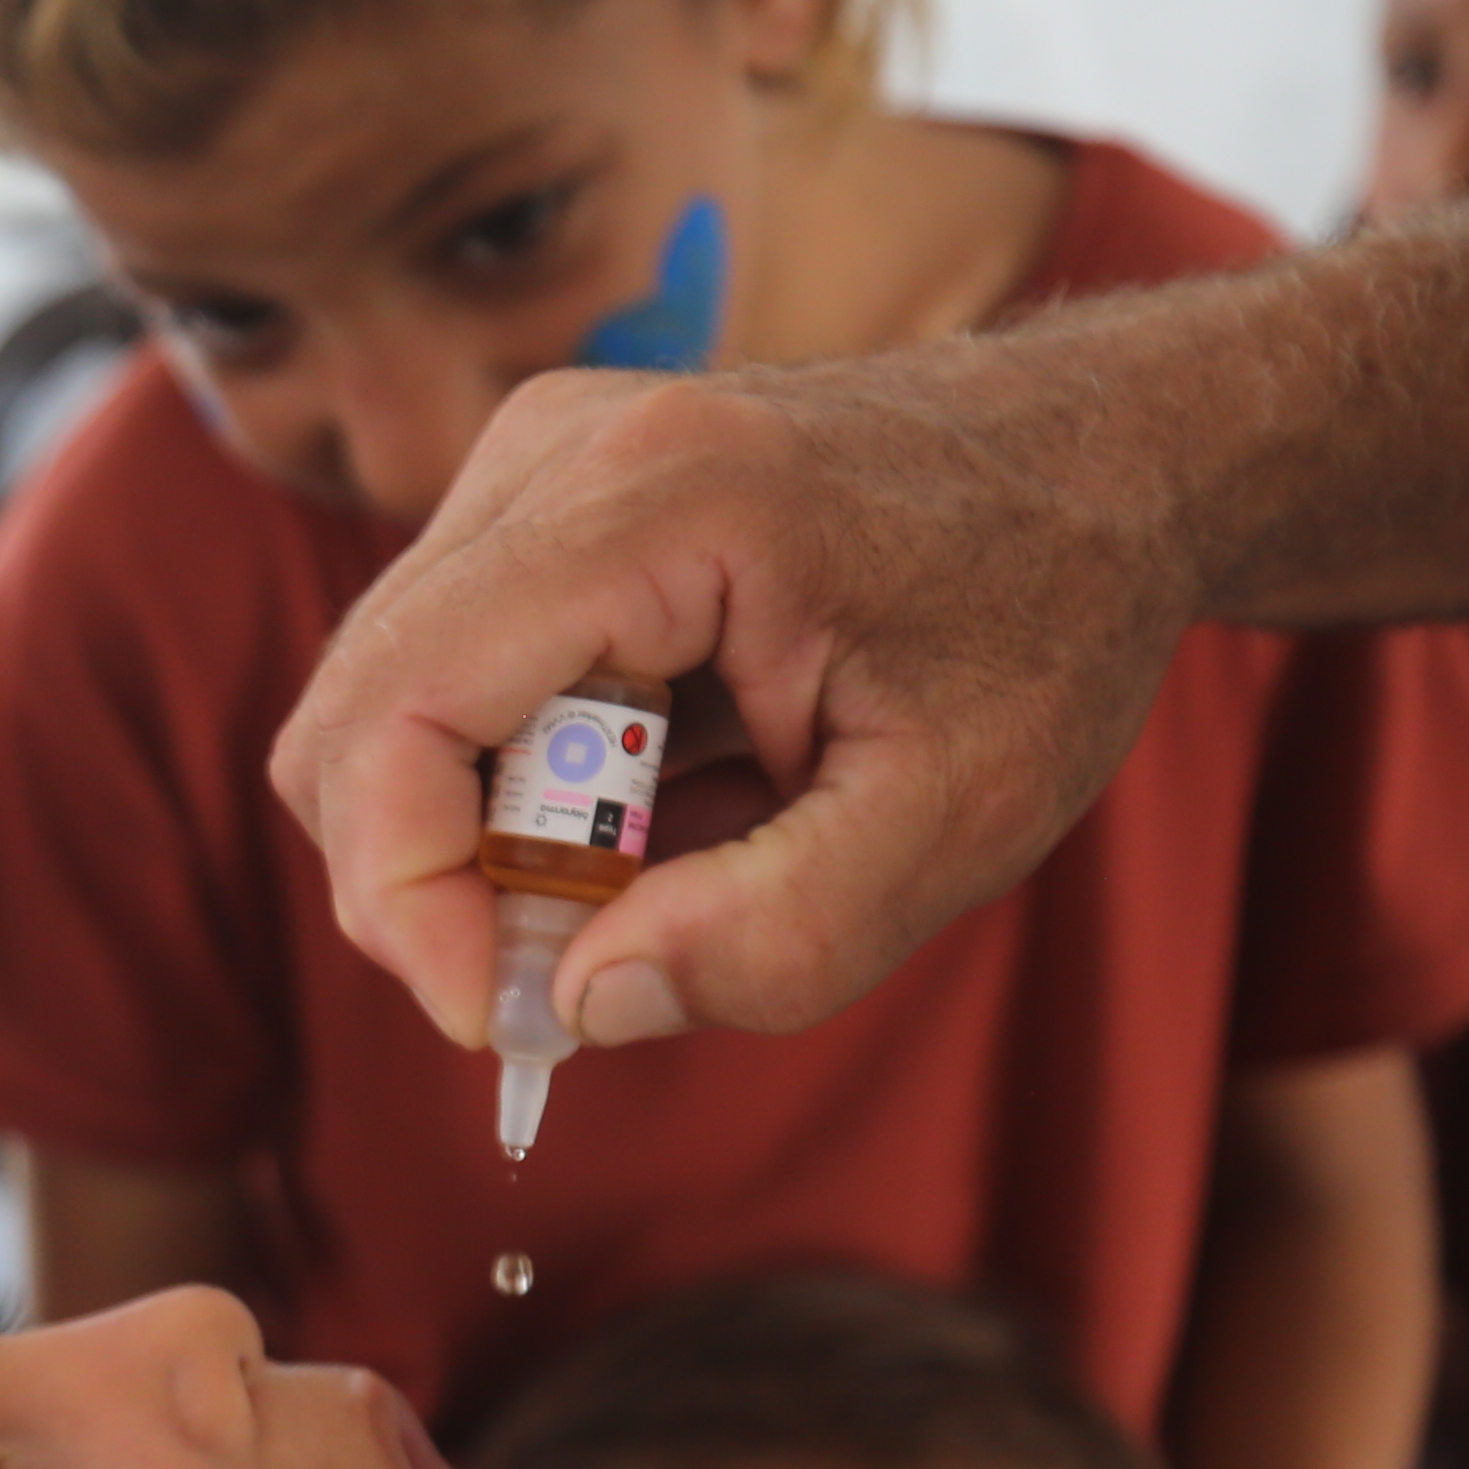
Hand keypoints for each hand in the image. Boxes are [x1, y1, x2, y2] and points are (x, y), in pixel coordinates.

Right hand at [272, 352, 1199, 1054]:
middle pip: (355, 715)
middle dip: (435, 885)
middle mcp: (560, 447)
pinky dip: (527, 785)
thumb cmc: (1051, 619)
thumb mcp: (959, 819)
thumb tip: (576, 1009)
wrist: (1113, 458)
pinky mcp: (544, 491)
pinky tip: (671, 799)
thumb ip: (776, 938)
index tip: (506, 1021)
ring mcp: (538, 455)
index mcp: (658, 499)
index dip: (405, 899)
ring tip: (674, 867)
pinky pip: (452, 677)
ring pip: (389, 706)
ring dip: (492, 837)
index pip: (393, 713)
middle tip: (583, 972)